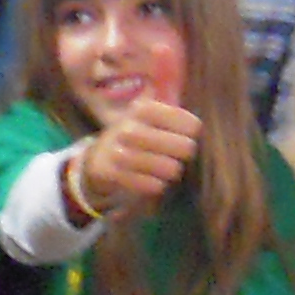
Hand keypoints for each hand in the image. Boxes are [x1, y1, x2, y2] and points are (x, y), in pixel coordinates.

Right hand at [75, 96, 199, 217]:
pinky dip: (157, 184)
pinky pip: (153, 185)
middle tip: (180, 152)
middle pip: (185, 147)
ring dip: (172, 169)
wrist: (99, 155)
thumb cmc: (137, 132)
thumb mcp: (150, 113)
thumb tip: (195, 114)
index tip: (187, 132)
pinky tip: (155, 179)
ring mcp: (120, 152)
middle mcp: (130, 128)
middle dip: (185, 152)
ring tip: (168, 167)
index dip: (192, 130)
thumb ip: (173, 108)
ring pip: (170, 168)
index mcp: (143, 108)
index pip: (190, 123)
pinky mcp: (114, 174)